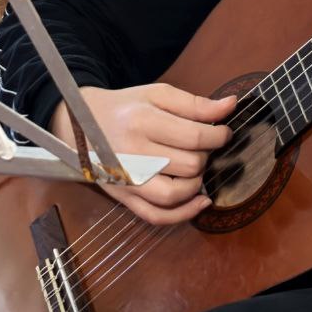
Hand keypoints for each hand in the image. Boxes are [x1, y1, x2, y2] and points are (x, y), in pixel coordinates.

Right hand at [50, 84, 235, 225]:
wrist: (81, 124)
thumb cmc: (125, 107)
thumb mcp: (157, 94)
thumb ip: (195, 103)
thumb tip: (231, 106)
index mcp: (142, 121)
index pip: (195, 136)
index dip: (219, 136)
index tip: (223, 132)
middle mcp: (133, 154)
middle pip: (190, 165)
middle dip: (206, 155)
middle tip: (203, 146)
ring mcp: (127, 180)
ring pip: (177, 194)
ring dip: (197, 182)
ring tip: (196, 167)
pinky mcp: (124, 198)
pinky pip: (158, 216)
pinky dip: (184, 214)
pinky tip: (201, 201)